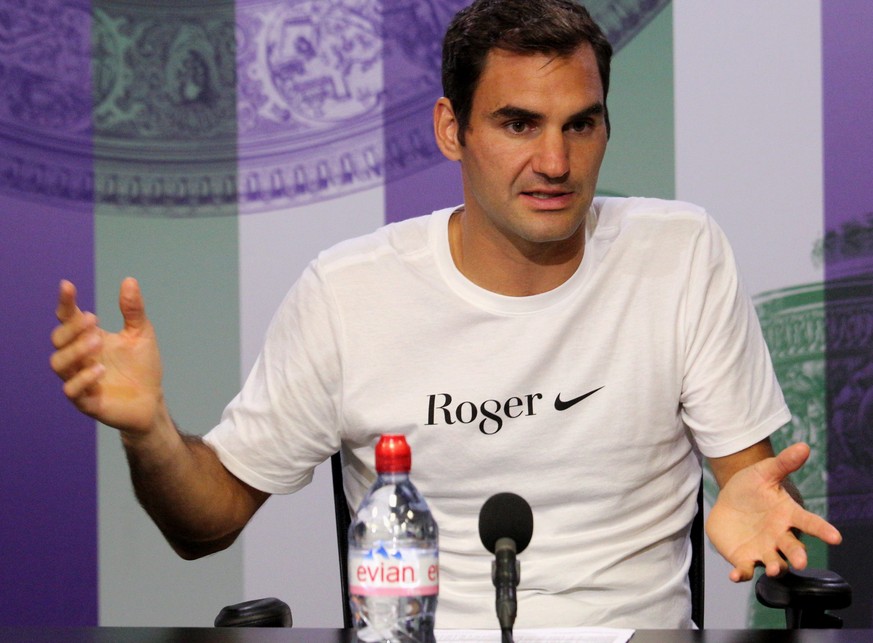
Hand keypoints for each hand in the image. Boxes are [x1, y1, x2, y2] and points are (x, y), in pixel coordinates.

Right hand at [50, 278, 164, 434]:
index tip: (68, 286)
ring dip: (74, 351)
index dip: (65, 303)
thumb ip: (133, 310)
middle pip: (58, 340)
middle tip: (93, 320)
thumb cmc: (142, 366)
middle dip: (72, 328)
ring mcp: (79, 379)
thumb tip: (129, 280)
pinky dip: (82, 378)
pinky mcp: (87, 401)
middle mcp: (78, 358)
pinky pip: (72, 390)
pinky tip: (100, 369)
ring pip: (59, 364)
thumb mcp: (141, 334)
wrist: (152, 401)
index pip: (67, 318)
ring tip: (97, 342)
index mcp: (88, 338)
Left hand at [706, 442, 841, 581]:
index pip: (810, 523)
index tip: (836, 537)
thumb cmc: (753, 486)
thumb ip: (783, 463)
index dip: (822, 530)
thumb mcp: (765, 472)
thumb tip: (804, 446)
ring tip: (775, 569)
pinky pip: (745, 569)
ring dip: (776, 567)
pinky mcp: (744, 558)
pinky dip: (741, 574)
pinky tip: (735, 576)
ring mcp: (763, 549)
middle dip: (797, 555)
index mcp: (788, 515)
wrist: (729, 501)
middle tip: (801, 562)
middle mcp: (780, 536)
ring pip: (774, 562)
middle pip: (793, 548)